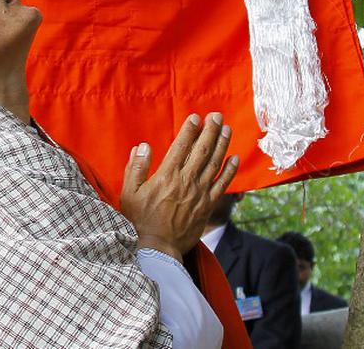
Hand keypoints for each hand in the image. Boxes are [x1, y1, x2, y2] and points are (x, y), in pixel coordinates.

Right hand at [120, 112, 238, 261]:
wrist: (158, 248)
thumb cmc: (140, 221)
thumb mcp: (129, 193)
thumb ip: (136, 168)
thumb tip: (143, 147)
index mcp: (167, 175)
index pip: (182, 146)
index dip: (190, 130)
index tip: (196, 117)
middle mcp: (186, 180)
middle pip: (202, 150)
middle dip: (211, 130)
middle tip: (217, 116)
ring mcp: (200, 193)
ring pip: (215, 163)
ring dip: (222, 144)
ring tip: (227, 129)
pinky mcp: (207, 205)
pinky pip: (222, 184)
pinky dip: (230, 171)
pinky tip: (234, 158)